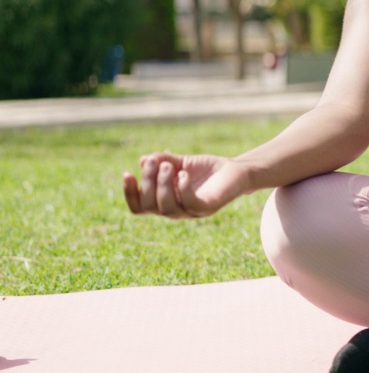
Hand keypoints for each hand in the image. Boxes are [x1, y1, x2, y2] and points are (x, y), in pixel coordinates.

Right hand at [123, 153, 248, 218]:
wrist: (236, 170)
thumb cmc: (205, 169)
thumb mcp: (180, 162)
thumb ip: (161, 160)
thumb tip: (143, 160)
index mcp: (165, 201)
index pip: (139, 207)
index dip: (129, 194)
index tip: (127, 173)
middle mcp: (176, 210)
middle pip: (150, 206)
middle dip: (147, 182)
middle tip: (154, 162)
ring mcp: (192, 211)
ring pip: (167, 208)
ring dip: (162, 185)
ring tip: (169, 166)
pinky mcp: (209, 207)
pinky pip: (190, 204)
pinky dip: (183, 189)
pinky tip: (184, 174)